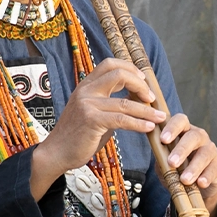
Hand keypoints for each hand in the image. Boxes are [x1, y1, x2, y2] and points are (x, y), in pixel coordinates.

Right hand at [30, 57, 162, 199]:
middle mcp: (86, 90)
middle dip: (140, 85)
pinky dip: (139, 124)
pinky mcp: (91, 120)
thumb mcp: (93, 112)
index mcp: (86, 85)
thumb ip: (110, 104)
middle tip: (151, 98)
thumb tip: (136, 101)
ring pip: (124, 102)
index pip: (110, 64)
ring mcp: (87, 104)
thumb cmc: (78, 135)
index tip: (143, 81)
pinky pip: (121, 119)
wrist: (57, 152)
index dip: (130, 69)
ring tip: (160, 117)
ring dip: (146, 110)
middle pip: (119, 74)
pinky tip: (148, 128)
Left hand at [157, 112, 216, 216]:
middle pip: (193, 137)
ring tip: (184, 180)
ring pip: (204, 154)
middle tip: (172, 163)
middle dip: (182, 150)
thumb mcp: (166, 160)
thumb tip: (155, 150)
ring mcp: (210, 150)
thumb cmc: (178, 167)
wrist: (195, 184)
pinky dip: (206, 176)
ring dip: (193, 167)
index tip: (163, 139)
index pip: (180, 121)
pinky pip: (213, 169)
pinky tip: (200, 183)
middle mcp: (199, 137)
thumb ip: (160, 154)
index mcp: (184, 131)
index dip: (172, 128)